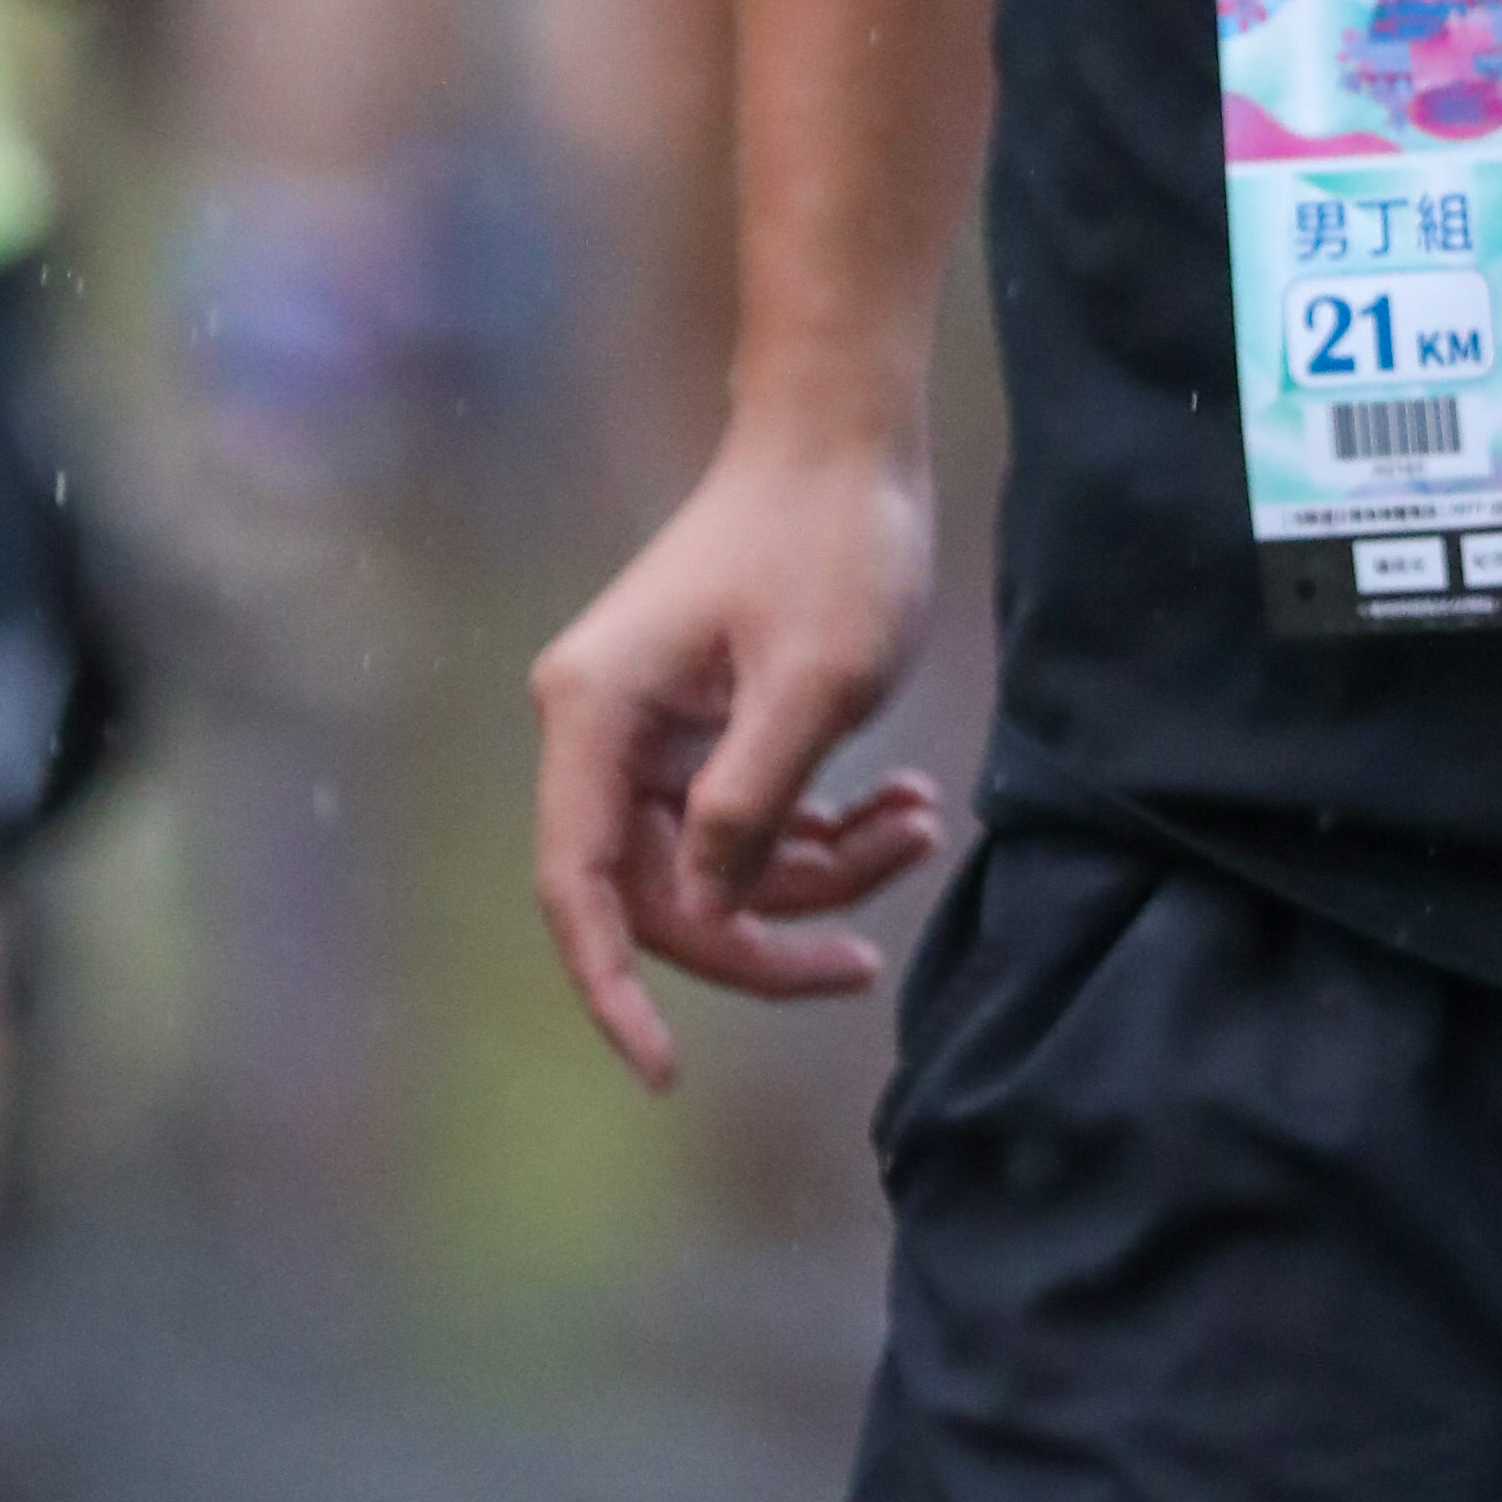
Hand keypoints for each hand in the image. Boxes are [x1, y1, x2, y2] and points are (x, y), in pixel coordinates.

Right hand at [529, 426, 940, 1089]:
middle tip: (866, 958)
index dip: (613, 991)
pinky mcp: (707, 718)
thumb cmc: (831, 537)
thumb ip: (752, 809)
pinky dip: (824, 827)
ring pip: (722, 858)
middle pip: (663, 889)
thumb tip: (705, 912)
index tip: (664, 1071)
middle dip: (771, 925)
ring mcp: (655, 723)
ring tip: (921, 826)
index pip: (581, 888)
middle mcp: (604, 725)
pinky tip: (904, 805)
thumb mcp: (814, 685)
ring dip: (822, 869)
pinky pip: (750, 814)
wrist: (847, 430)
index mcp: (598, 714)